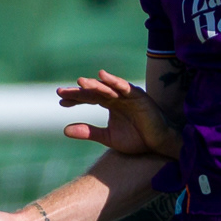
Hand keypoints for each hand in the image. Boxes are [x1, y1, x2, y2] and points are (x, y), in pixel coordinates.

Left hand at [58, 71, 180, 158]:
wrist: (159, 145)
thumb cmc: (136, 140)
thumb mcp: (108, 137)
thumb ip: (88, 132)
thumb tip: (64, 130)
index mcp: (109, 104)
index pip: (88, 98)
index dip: (75, 99)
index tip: (61, 101)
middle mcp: (116, 97)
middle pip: (94, 91)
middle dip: (78, 91)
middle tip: (61, 92)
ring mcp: (127, 95)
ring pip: (107, 87)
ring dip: (93, 84)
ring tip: (80, 83)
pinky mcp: (138, 95)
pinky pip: (124, 87)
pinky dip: (114, 81)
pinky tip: (102, 76)